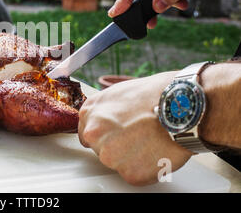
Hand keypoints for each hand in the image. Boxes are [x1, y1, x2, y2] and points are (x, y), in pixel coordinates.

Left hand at [78, 72, 192, 185]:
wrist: (180, 106)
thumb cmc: (153, 94)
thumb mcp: (117, 92)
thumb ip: (102, 110)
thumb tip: (101, 120)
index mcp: (89, 113)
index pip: (87, 135)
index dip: (105, 135)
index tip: (118, 133)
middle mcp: (95, 135)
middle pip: (101, 150)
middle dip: (117, 146)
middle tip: (138, 134)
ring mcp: (111, 155)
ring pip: (117, 164)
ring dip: (132, 157)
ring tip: (149, 140)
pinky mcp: (129, 172)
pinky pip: (136, 175)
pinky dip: (147, 167)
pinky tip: (156, 150)